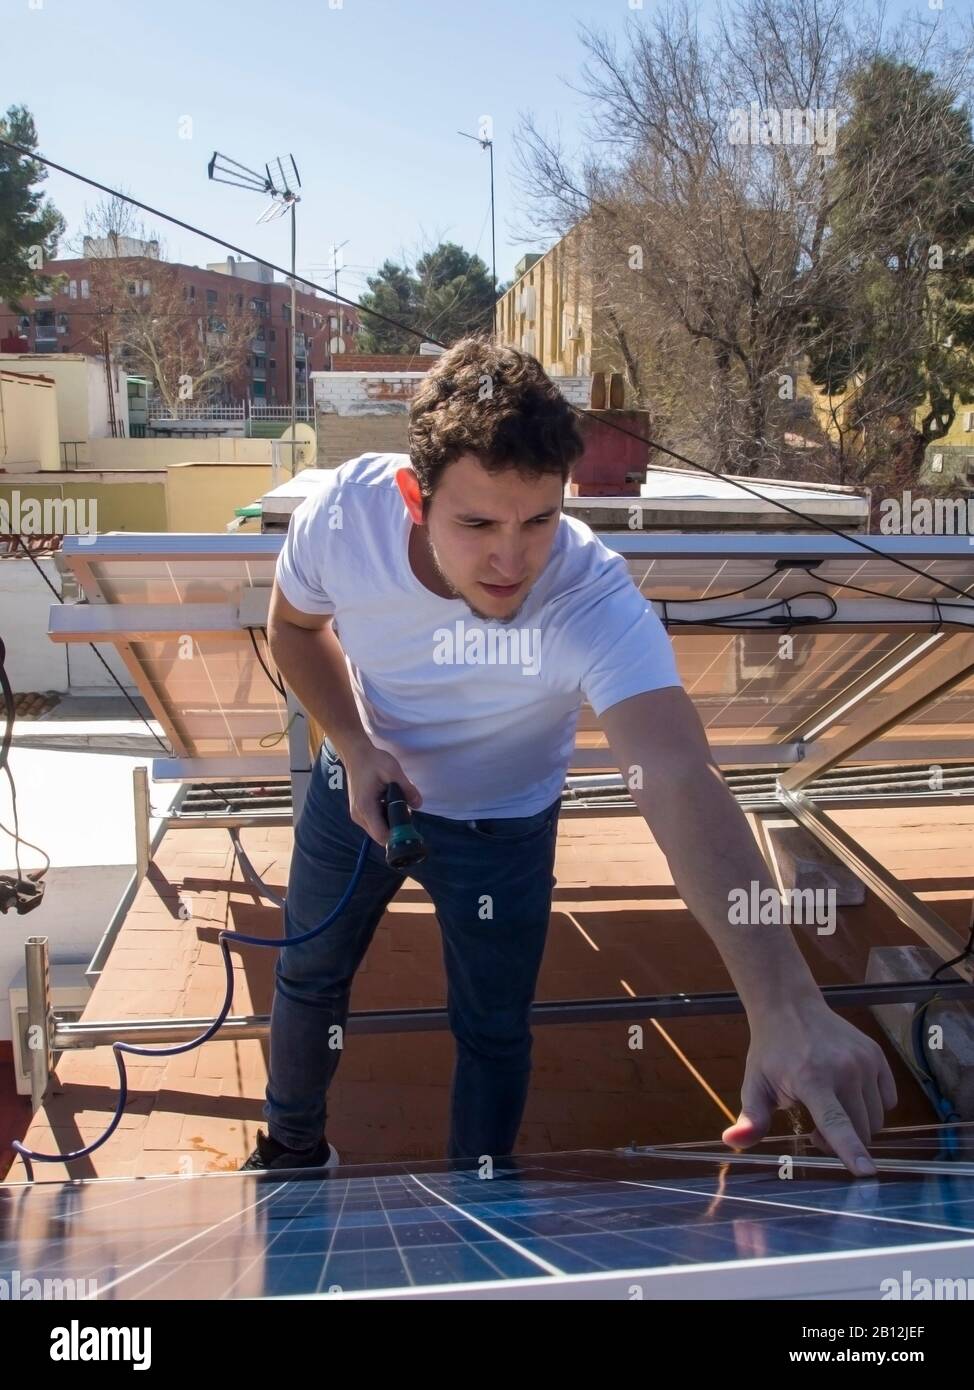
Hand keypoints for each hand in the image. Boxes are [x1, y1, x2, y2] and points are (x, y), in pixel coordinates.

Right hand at [339, 740, 421, 846]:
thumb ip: (407, 789)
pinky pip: (374, 822)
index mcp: (366, 808)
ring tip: (399, 804)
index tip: (409, 827)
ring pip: (377, 830)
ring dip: (390, 822)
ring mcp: (357, 815)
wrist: (356, 754)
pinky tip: (390, 803)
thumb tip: (419, 804)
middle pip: (380, 835)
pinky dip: (384, 817)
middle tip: (406, 811)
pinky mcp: (359, 811)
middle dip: (396, 828)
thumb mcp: (393, 771)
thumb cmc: (373, 761)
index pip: (382, 835)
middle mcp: (359, 816)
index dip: (397, 836)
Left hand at [721, 1000, 897, 1176]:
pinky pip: (888, 1100)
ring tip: (830, 1110)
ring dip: (857, 1127)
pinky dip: (872, 1108)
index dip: (851, 1150)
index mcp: (811, 1079)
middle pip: (860, 1130)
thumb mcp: (755, 1084)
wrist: (790, 1006)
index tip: (867, 1174)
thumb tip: (731, 1142)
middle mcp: (844, 1069)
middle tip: (815, 1130)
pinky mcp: (877, 1055)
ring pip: (876, 1119)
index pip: (836, 1122)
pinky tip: (848, 1096)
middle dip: (842, 1143)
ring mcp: (864, 1061)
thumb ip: (750, 1118)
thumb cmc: (771, 1050)